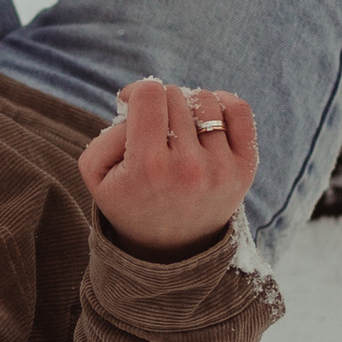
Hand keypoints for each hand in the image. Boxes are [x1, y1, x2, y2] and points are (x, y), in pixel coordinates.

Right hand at [78, 78, 256, 253]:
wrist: (171, 249)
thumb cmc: (129, 202)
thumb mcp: (96, 175)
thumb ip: (107, 133)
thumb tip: (140, 104)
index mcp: (149, 167)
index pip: (149, 94)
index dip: (136, 92)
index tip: (132, 106)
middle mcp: (189, 168)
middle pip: (175, 96)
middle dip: (160, 106)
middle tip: (154, 130)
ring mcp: (222, 168)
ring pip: (205, 100)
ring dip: (188, 107)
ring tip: (178, 130)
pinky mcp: (245, 168)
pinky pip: (239, 110)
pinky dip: (223, 103)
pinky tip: (206, 118)